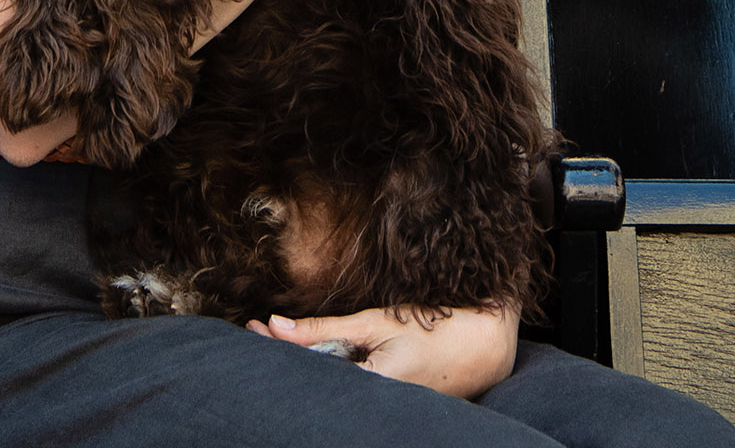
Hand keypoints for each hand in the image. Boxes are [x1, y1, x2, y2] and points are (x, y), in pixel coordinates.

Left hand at [251, 304, 519, 396]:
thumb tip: (276, 324)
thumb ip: (326, 330)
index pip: (310, 370)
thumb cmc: (433, 329)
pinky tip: (313, 362)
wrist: (482, 349)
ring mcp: (379, 413)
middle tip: (255, 333)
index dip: (277, 350)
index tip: (252, 327)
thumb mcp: (376, 322)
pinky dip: (328, 377)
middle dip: (285, 360)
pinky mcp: (384, 410)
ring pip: (329, 393)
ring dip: (305, 367)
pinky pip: (348, 394)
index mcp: (370, 386)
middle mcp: (372, 408)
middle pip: (316, 387)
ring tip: (277, 344)